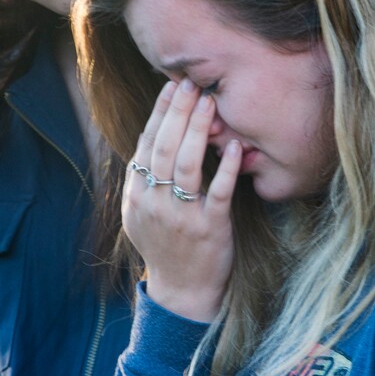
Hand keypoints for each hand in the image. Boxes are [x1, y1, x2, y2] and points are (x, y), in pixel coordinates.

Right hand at [124, 79, 240, 321]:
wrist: (180, 291)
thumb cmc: (164, 246)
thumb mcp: (140, 213)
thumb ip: (142, 177)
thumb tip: (150, 135)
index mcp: (138, 194)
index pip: (147, 143)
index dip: (160, 113)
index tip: (172, 86)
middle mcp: (156, 202)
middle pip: (164, 147)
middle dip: (178, 111)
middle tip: (192, 83)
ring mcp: (182, 216)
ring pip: (187, 164)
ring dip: (199, 130)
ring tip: (210, 103)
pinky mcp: (210, 229)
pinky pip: (218, 193)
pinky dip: (227, 169)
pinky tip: (236, 147)